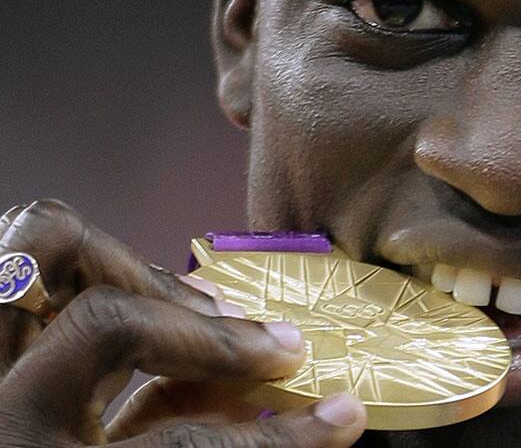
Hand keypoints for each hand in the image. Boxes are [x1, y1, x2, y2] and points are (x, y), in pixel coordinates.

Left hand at [0, 200, 365, 446]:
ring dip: (144, 265)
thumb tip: (282, 406)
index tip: (337, 419)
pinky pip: (26, 255)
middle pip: (107, 318)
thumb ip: (195, 447)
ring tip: (207, 304)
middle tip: (271, 349)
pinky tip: (161, 302)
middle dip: (207, 330)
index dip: (276, 438)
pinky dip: (102, 262)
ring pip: (46, 245)